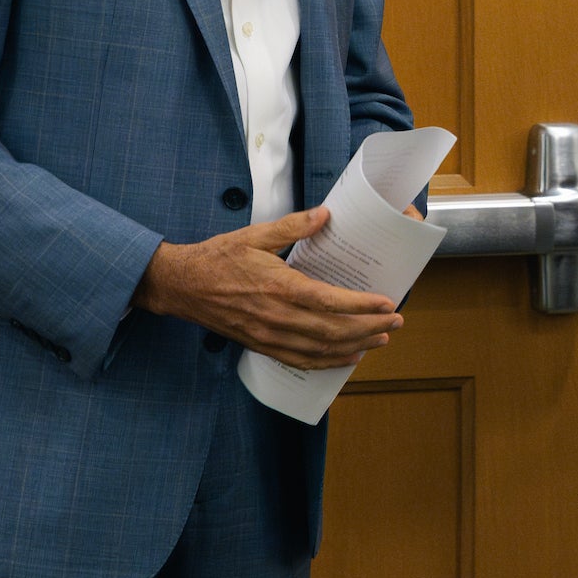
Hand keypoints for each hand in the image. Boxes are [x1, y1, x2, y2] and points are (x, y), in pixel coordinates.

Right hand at [133, 208, 402, 367]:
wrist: (182, 286)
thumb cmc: (218, 257)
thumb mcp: (255, 235)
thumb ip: (293, 226)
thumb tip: (326, 215)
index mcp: (279, 287)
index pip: (329, 301)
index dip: (361, 306)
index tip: (387, 303)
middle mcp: (277, 317)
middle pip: (332, 331)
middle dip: (369, 328)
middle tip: (395, 322)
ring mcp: (269, 336)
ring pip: (320, 350)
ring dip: (355, 347)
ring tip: (380, 340)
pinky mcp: (262, 346)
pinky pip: (300, 360)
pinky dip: (327, 362)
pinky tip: (346, 357)